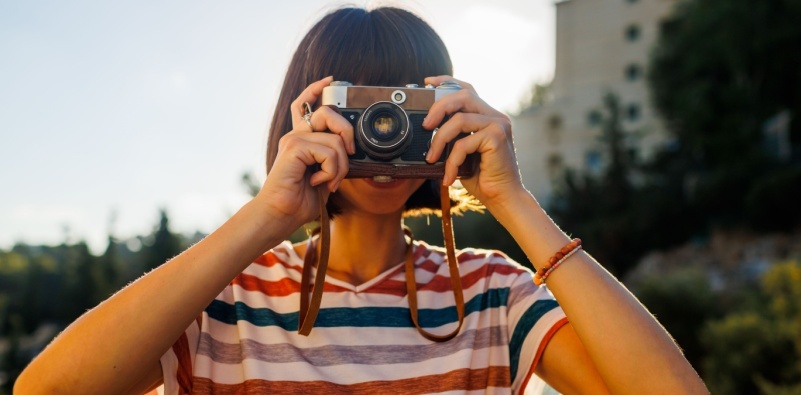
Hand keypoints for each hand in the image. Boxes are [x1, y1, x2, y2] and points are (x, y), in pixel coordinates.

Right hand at [256, 76, 354, 229]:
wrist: (281, 215)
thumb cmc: (300, 200)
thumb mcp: (324, 175)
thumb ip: (333, 158)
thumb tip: (350, 150)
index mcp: (301, 139)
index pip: (305, 104)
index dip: (316, 89)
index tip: (330, 81)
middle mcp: (295, 136)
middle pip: (327, 112)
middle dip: (347, 132)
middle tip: (350, 155)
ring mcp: (293, 140)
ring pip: (335, 139)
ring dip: (341, 166)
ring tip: (330, 181)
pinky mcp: (294, 148)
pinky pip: (328, 151)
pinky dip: (332, 170)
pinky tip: (319, 182)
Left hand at [423, 76, 523, 208]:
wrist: (502, 199)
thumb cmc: (482, 177)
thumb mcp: (461, 152)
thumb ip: (452, 135)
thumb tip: (426, 127)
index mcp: (487, 116)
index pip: (467, 89)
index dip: (446, 81)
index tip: (427, 83)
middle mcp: (496, 116)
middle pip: (463, 95)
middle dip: (438, 107)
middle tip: (424, 126)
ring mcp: (499, 125)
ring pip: (459, 120)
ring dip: (439, 140)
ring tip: (431, 158)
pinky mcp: (497, 138)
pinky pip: (463, 143)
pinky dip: (451, 161)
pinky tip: (449, 177)